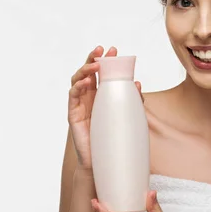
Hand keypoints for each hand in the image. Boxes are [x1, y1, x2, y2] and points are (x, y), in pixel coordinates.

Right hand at [68, 46, 143, 169]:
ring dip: (85, 69)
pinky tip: (85, 82)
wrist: (104, 161)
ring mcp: (80, 104)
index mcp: (101, 94)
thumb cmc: (114, 138)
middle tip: (101, 50)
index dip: (106, 60)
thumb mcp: (127, 117)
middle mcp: (89, 96)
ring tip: (95, 64)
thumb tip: (138, 84)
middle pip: (88, 72)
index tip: (113, 50)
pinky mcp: (74, 114)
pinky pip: (72, 96)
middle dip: (93, 58)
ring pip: (78, 80)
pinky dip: (77, 86)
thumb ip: (132, 101)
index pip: (102, 73)